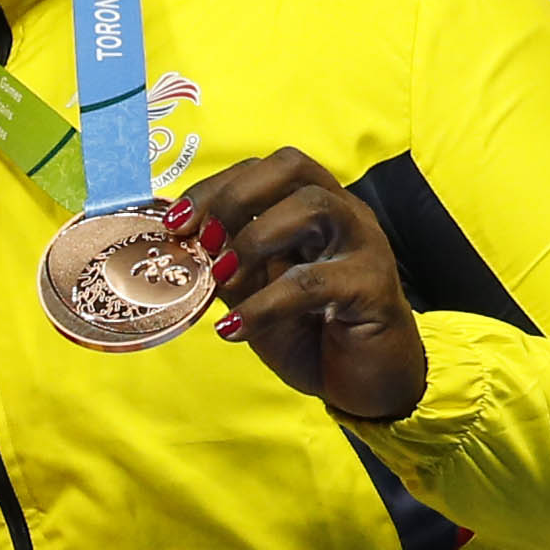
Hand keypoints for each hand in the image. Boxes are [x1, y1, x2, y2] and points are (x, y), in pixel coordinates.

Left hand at [168, 150, 427, 419]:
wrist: (366, 382)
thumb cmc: (310, 333)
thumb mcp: (254, 294)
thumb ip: (225, 264)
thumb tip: (179, 244)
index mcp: (314, 207)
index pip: (263, 169)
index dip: (214, 187)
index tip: (176, 223)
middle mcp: (343, 214)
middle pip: (291, 166)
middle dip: (235, 197)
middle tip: (204, 241)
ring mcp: (364, 246)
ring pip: (312, 207)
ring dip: (254, 240)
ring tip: (222, 280)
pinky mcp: (373, 288)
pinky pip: (314, 283)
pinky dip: (264, 304)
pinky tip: (233, 328)